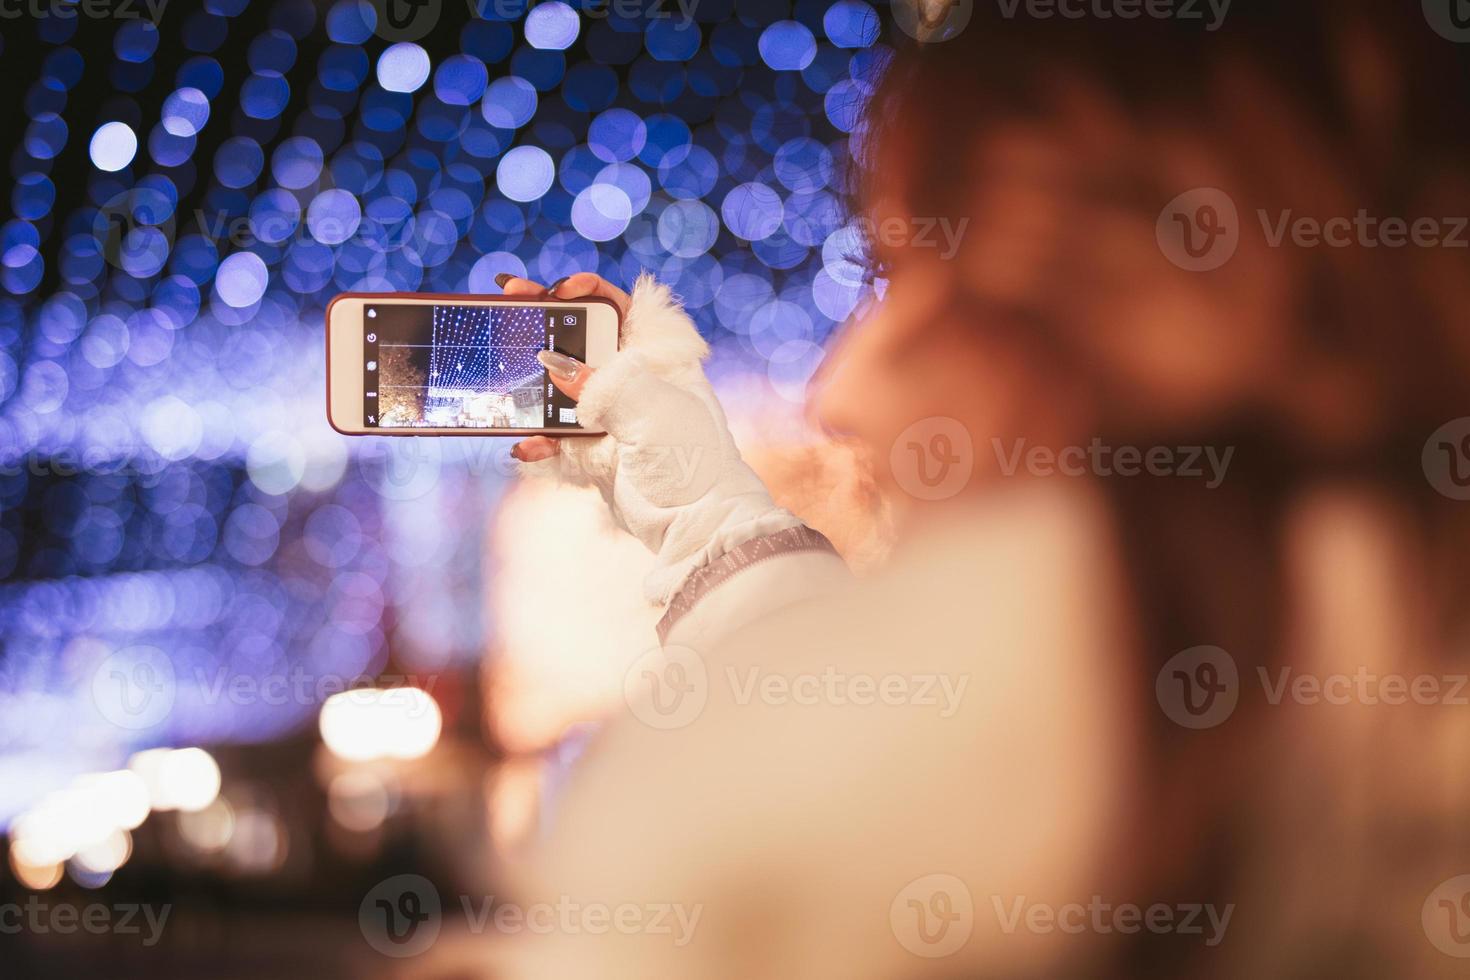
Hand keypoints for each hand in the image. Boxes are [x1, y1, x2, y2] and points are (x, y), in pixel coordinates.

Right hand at [500, 271, 799, 604]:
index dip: (589, 293)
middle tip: (509, 299)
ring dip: (532, 385)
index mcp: (658, 359)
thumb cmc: (689, 458)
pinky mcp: (595, 453)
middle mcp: (633, 382)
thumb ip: (602, 382)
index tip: (559, 290)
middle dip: (544, 324)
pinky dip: (539, 439)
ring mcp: (612, 418)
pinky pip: (556, 437)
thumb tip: (555, 365)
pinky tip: (525, 444)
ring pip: (561, 390)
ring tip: (503, 372)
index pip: (622, 311)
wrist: (696, 525)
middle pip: (581, 342)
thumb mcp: (648, 407)